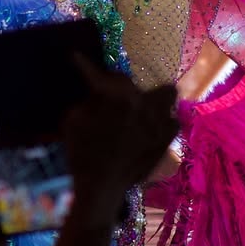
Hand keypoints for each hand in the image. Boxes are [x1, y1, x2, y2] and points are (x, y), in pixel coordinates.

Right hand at [61, 57, 178, 224]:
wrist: (100, 188)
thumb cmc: (82, 153)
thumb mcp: (73, 119)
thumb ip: (88, 100)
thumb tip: (96, 93)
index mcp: (118, 96)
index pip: (101, 74)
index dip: (85, 66)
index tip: (75, 57)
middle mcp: (143, 103)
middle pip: (133, 80)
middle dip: (123, 85)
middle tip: (113, 95)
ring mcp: (158, 122)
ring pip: (167, 95)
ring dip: (152, 99)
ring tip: (139, 109)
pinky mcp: (165, 141)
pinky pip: (171, 121)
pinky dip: (162, 121)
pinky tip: (150, 127)